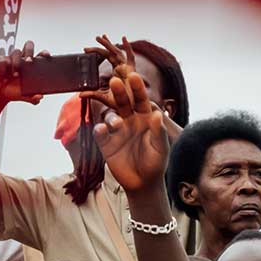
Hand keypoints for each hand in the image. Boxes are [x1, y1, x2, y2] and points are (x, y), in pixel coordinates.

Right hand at [0, 41, 41, 107]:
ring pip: (16, 51)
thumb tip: (40, 97)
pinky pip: (4, 58)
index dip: (44, 53)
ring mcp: (12, 59)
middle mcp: (22, 59)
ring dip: (17, 61)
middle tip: (29, 61)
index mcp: (31, 66)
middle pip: (28, 46)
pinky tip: (4, 72)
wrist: (0, 94)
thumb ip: (33, 97)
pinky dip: (5, 64)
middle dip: (30, 51)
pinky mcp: (2, 60)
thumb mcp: (24, 95)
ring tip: (15, 74)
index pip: (40, 55)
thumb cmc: (14, 91)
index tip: (46, 55)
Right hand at [82, 35, 170, 194]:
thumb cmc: (155, 163)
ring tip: (117, 124)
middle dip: (119, 92)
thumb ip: (159, 132)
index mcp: (145, 117)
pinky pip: (100, 133)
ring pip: (111, 117)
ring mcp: (117, 131)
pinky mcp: (106, 143)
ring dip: (112, 117)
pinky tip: (101, 130)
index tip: (134, 77)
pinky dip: (99, 130)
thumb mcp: (161, 148)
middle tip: (115, 82)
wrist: (143, 183)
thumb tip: (157, 114)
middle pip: (123, 103)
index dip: (137, 88)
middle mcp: (130, 120)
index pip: (141, 99)